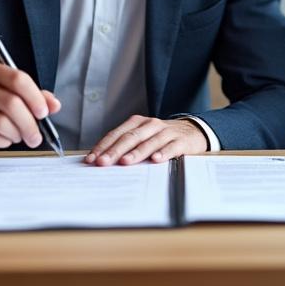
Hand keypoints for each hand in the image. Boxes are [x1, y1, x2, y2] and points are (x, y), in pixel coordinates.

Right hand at [0, 59, 60, 149]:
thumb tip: (54, 105)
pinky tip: (4, 139)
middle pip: (11, 103)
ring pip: (1, 122)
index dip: (35, 97)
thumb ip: (34, 97)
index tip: (44, 113)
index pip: (17, 78)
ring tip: (18, 136)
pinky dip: (2, 141)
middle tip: (35, 136)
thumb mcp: (9, 93)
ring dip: (16, 134)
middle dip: (29, 123)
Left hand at [86, 116, 207, 165]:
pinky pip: (170, 147)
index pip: (116, 134)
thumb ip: (125, 146)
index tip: (91, 159)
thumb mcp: (142, 137)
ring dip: (136, 152)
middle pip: (130, 137)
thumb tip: (102, 161)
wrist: (193, 131)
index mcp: (137, 123)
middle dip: (115, 151)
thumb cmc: (161, 137)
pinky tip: (155, 160)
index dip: (103, 146)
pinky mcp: (181, 141)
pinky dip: (163, 153)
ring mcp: (166, 132)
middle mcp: (150, 125)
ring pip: (149, 142)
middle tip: (103, 162)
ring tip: (125, 162)